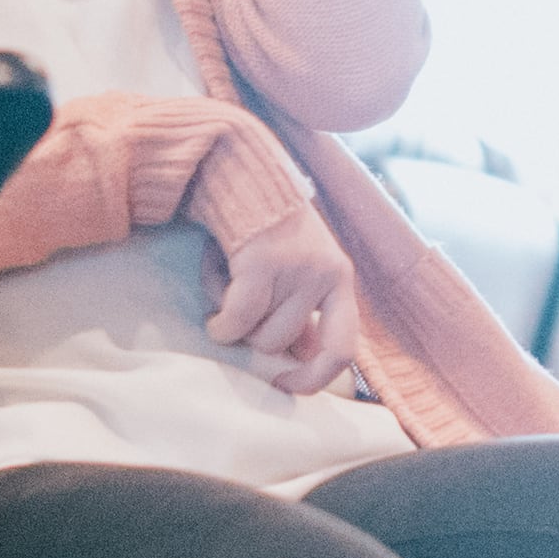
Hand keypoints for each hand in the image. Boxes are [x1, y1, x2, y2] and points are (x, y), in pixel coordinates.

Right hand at [204, 202, 360, 394]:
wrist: (242, 173)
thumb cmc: (266, 229)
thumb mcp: (298, 272)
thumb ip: (303, 313)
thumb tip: (303, 360)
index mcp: (340, 279)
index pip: (344, 348)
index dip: (315, 377)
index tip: (285, 384)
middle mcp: (326, 275)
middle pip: (285, 343)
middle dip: (254, 335)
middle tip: (241, 305)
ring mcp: (298, 269)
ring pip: (260, 335)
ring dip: (235, 324)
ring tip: (230, 288)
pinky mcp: (264, 263)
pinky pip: (238, 320)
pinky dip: (221, 325)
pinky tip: (214, 317)